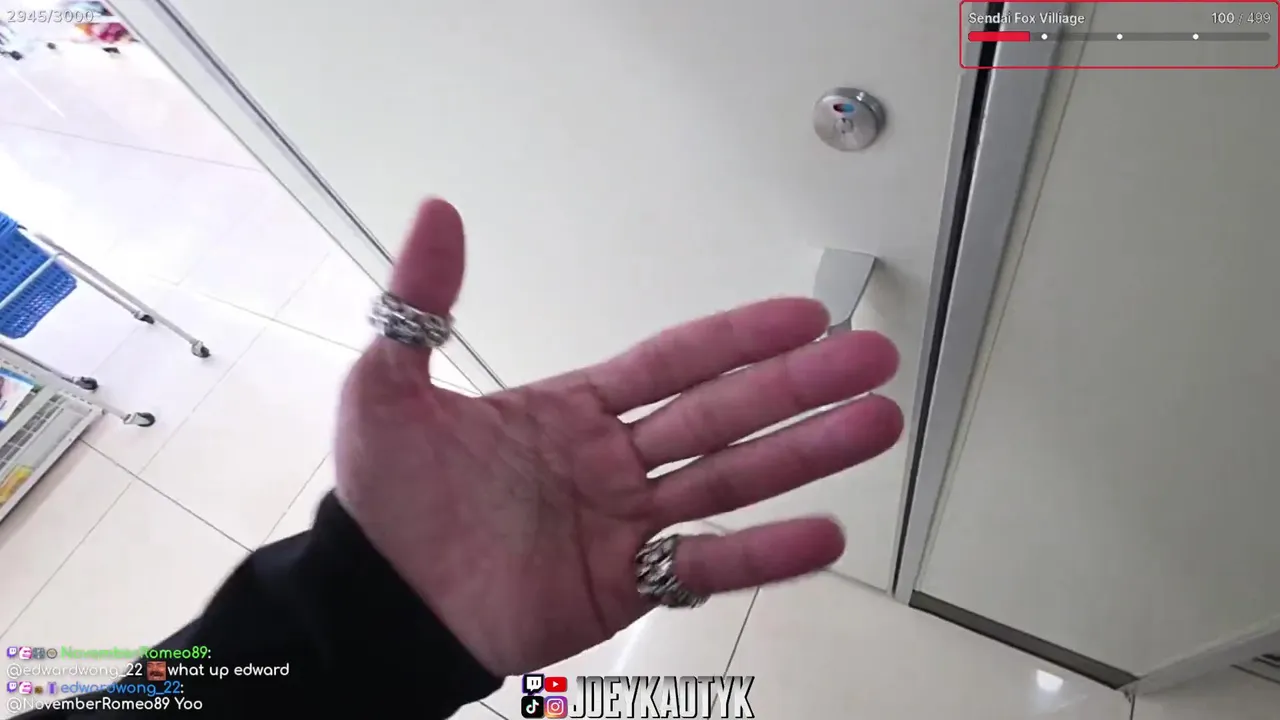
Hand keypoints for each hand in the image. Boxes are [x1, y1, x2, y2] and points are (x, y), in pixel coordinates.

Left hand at [334, 199, 903, 675]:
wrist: (378, 603)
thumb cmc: (385, 502)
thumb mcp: (388, 390)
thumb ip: (421, 306)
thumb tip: (438, 215)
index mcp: (574, 409)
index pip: (672, 363)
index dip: (737, 337)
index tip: (804, 314)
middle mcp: (613, 461)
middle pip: (723, 414)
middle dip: (799, 385)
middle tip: (870, 358)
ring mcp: (626, 524)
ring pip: (732, 480)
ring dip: (806, 454)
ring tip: (875, 424)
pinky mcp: (624, 586)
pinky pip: (705, 567)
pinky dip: (764, 555)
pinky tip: (824, 533)